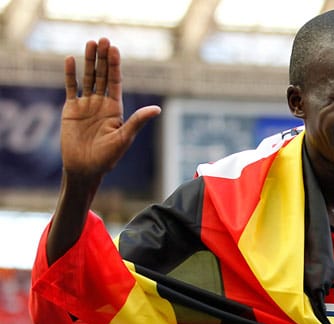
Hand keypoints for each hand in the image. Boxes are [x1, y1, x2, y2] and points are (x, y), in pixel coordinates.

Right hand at [60, 37, 160, 179]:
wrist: (85, 168)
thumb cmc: (107, 157)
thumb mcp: (124, 137)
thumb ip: (137, 121)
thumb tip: (157, 109)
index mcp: (115, 108)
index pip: (115, 81)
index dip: (115, 65)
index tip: (114, 49)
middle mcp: (101, 104)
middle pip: (102, 75)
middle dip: (103, 58)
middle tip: (103, 39)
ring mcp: (86, 105)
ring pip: (87, 78)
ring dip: (88, 61)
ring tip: (89, 43)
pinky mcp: (71, 110)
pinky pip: (70, 88)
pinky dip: (70, 74)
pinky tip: (70, 60)